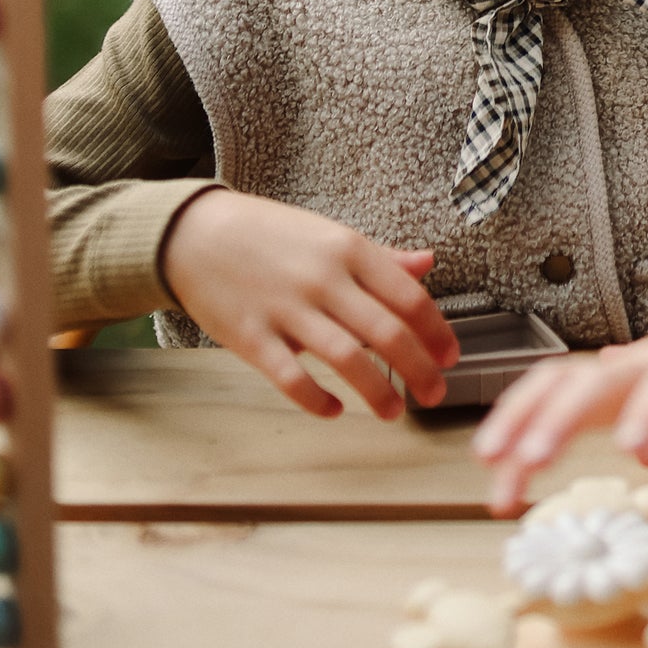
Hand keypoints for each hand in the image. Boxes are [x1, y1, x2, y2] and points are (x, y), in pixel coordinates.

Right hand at [160, 187, 458, 420]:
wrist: (196, 235)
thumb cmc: (271, 236)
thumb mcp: (331, 235)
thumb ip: (381, 256)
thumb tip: (428, 263)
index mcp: (349, 250)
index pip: (409, 297)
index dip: (437, 331)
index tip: (451, 356)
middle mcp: (324, 279)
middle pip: (387, 332)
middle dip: (419, 370)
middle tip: (435, 394)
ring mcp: (286, 310)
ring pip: (347, 359)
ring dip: (377, 392)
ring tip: (393, 412)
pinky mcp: (251, 338)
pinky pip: (292, 378)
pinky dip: (318, 401)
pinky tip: (335, 411)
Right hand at [473, 302, 647, 563]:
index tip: (628, 446)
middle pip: (597, 379)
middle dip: (557, 419)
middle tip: (524, 469)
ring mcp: (623, 365)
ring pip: (560, 379)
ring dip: (523, 418)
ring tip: (494, 473)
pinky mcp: (603, 377)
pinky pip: (552, 386)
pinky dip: (521, 413)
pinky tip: (499, 458)